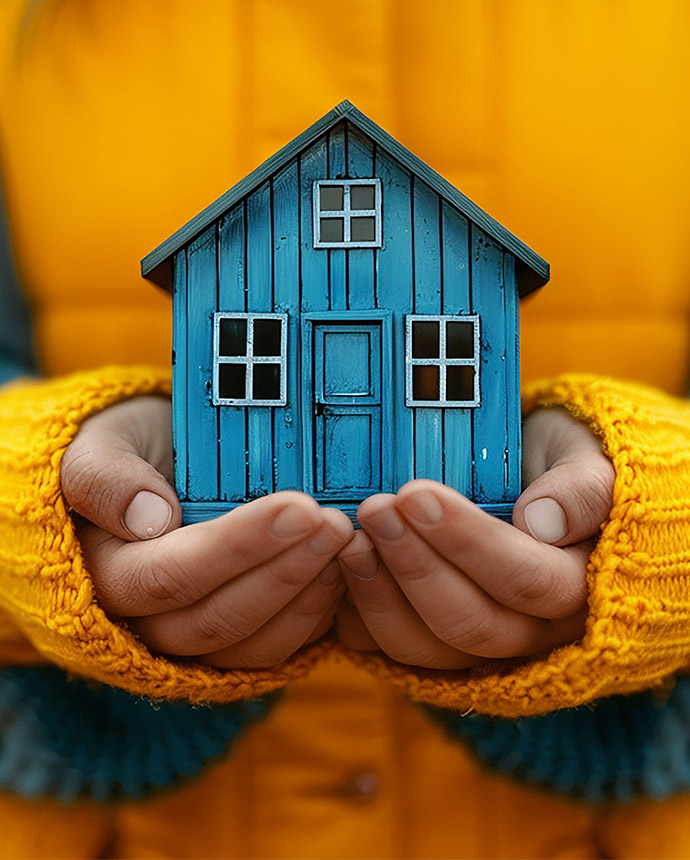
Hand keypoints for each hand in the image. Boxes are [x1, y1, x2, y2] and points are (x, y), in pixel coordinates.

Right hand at [60, 397, 352, 667]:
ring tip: (346, 543)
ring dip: (306, 597)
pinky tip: (342, 571)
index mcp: (107, 573)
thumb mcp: (100, 445)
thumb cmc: (127, 452)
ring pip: (252, 644)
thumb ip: (106, 477)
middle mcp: (146, 622)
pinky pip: (274, 648)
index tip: (298, 507)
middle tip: (336, 522)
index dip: (238, 546)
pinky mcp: (231, 640)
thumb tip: (150, 518)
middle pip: (217, 619)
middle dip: (285, 571)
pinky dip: (314, 616)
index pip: (170, 575)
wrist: (152, 471)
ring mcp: (191, 638)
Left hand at [336, 408, 614, 668]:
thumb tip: (542, 520)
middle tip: (374, 508)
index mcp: (579, 589)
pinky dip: (359, 617)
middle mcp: (531, 634)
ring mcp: (481, 648)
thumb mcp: (587, 463)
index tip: (415, 493)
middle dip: (414, 566)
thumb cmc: (559, 470)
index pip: (529, 581)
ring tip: (351, 539)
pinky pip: (391, 651)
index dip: (468, 542)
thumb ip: (581, 490)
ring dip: (380, 595)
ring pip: (427, 649)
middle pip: (472, 624)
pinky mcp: (435, 647)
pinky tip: (339, 571)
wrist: (533, 489)